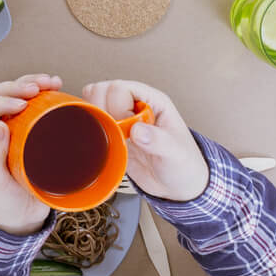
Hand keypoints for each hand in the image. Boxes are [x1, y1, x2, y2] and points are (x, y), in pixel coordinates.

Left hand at [0, 74, 58, 235]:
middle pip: (0, 96)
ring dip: (33, 84)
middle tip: (38, 87)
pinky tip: (57, 89)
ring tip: (51, 82)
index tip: (21, 104)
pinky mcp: (30, 131)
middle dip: (18, 87)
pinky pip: (34, 108)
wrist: (18, 218)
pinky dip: (45, 96)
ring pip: (17, 96)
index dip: (1, 101)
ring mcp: (11, 127)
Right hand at [83, 79, 209, 202]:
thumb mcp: (176, 153)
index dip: (119, 107)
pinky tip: (105, 141)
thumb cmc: (183, 165)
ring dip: (97, 119)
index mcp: (153, 101)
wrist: (175, 187)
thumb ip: (158, 140)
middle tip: (117, 131)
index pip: (121, 88)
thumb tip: (138, 130)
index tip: (129, 128)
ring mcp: (122, 118)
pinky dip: (91, 128)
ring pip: (93, 101)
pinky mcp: (113, 132)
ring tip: (112, 136)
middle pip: (102, 91)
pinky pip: (92, 119)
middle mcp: (135, 106)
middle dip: (104, 112)